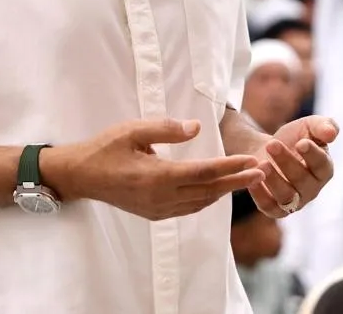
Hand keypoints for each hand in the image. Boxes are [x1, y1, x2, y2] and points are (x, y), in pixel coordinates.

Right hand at [44, 119, 263, 221]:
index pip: (204, 173)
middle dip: (237, 181)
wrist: (80, 176)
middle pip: (208, 190)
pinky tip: (216, 190)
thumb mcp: (133, 130)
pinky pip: (188, 208)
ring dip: (224, 191)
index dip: (230, 167)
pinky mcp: (154, 214)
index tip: (252, 162)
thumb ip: (166, 128)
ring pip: (200, 202)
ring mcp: (158, 209)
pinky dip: (206, 199)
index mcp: (157, 176)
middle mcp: (161, 197)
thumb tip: (196, 129)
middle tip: (262, 172)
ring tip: (245, 180)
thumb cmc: (105, 148)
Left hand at [247, 116, 338, 218]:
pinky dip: (260, 195)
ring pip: (286, 196)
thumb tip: (332, 134)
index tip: (301, 143)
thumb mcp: (309, 126)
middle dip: (286, 161)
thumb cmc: (294, 138)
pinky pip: (268, 207)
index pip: (322, 165)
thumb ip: (324, 126)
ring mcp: (295, 201)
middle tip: (272, 145)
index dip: (312, 155)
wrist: (269, 149)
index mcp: (324, 169)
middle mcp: (312, 189)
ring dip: (274, 180)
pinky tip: (252, 178)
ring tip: (262, 163)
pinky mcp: (276, 209)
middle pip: (302, 180)